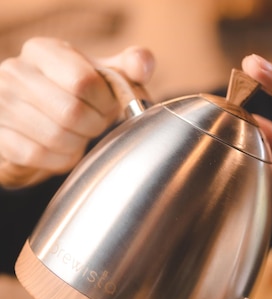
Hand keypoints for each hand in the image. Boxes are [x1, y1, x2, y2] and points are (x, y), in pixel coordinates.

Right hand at [0, 37, 154, 188]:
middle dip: (94, 126)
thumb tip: (143, 65)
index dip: (105, 102)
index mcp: (43, 50)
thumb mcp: (106, 76)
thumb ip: (130, 66)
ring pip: (56, 136)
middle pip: (71, 112)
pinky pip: (37, 155)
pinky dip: (60, 159)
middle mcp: (14, 71)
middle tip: (95, 125)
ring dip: (78, 143)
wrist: (43, 121)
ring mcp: (0, 103)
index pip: (83, 81)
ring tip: (79, 135)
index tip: (107, 105)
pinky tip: (64, 150)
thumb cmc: (81, 95)